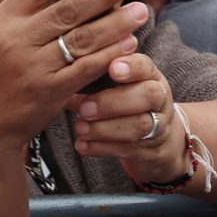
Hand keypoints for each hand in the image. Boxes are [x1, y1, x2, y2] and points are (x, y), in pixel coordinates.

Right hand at [0, 0, 147, 147]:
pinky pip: (85, 69)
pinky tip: (128, 43)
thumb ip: (23, 14)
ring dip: (115, 23)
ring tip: (140, 9)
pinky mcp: (50, 92)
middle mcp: (16, 40)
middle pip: (67, 9)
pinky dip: (109, 55)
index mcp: (0, 20)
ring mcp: (33, 67)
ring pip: (81, 39)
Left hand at [70, 51, 188, 184]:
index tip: (112, 68)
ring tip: (80, 128)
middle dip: (114, 102)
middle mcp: (159, 99)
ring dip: (106, 128)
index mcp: (150, 76)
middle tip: (85, 108)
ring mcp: (159, 126)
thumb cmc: (127, 104)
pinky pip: (128, 150)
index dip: (131, 67)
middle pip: (148, 95)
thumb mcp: (114, 88)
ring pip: (140, 125)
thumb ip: (91, 81)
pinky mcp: (149, 151)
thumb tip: (57, 79)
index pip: (146, 66)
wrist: (156, 142)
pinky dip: (102, 148)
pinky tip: (82, 146)